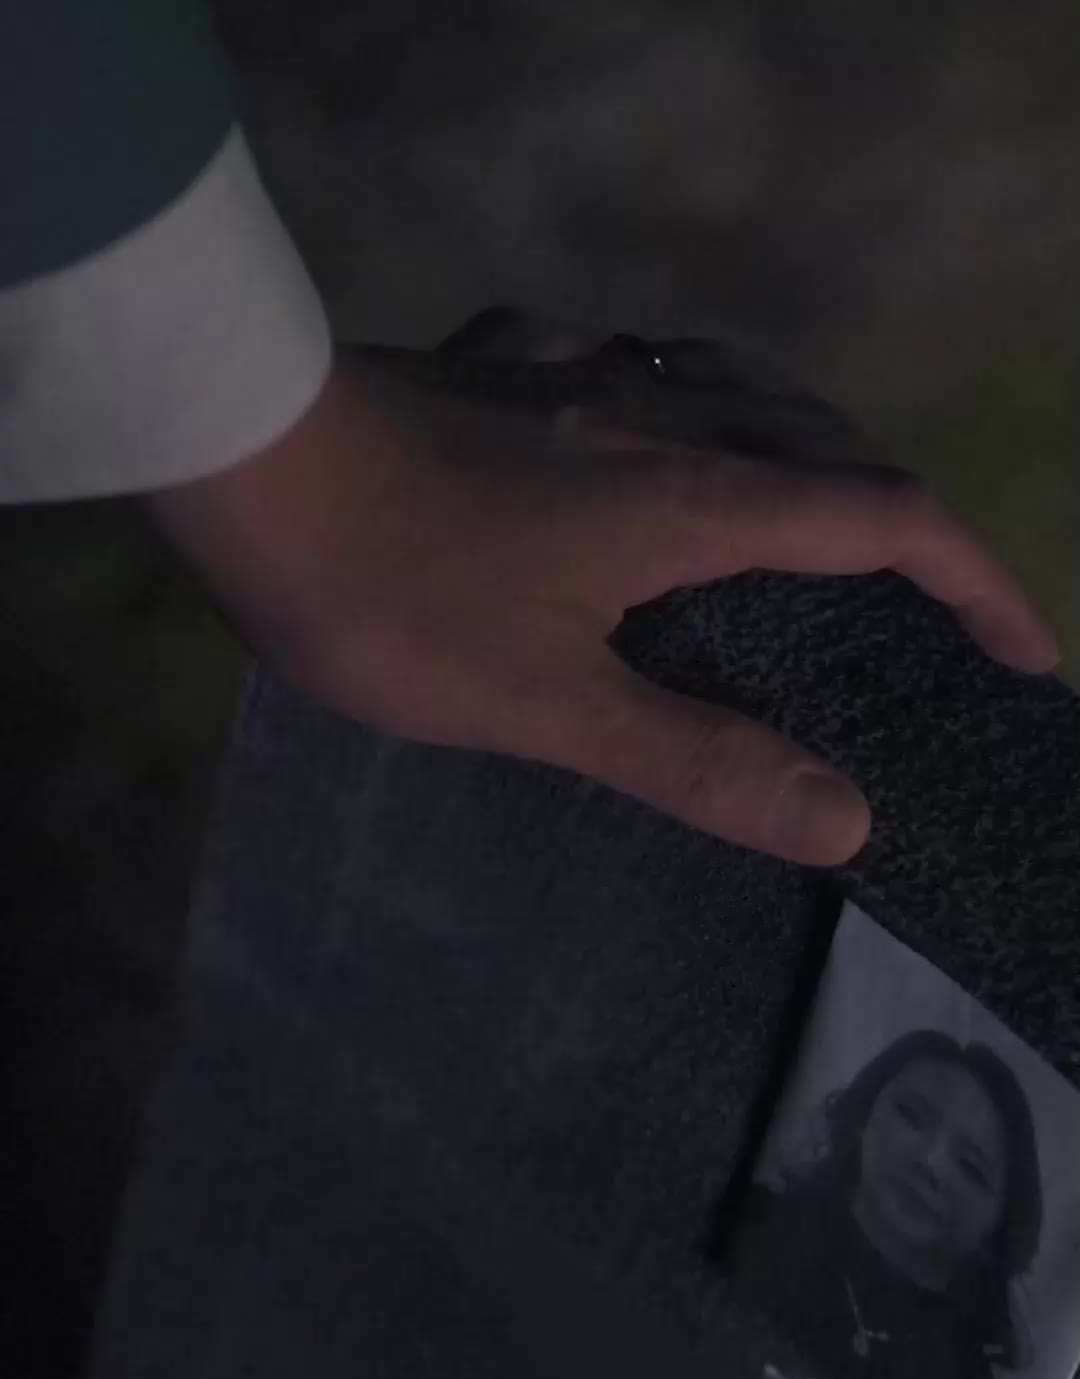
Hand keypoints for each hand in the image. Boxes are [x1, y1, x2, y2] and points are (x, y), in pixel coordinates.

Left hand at [144, 307, 1058, 867]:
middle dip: (899, 519)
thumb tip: (845, 817)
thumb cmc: (390, 593)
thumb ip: (694, 758)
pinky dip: (674, 409)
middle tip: (920, 599)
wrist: (238, 458)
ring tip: (808, 515)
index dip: (973, 585)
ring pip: (732, 391)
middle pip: (825, 444)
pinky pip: (625, 371)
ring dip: (801, 450)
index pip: (880, 525)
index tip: (1022, 656)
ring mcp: (568, 379)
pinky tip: (631, 429)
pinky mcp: (493, 370)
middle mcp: (651, 415)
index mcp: (687, 501)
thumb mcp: (547, 704)